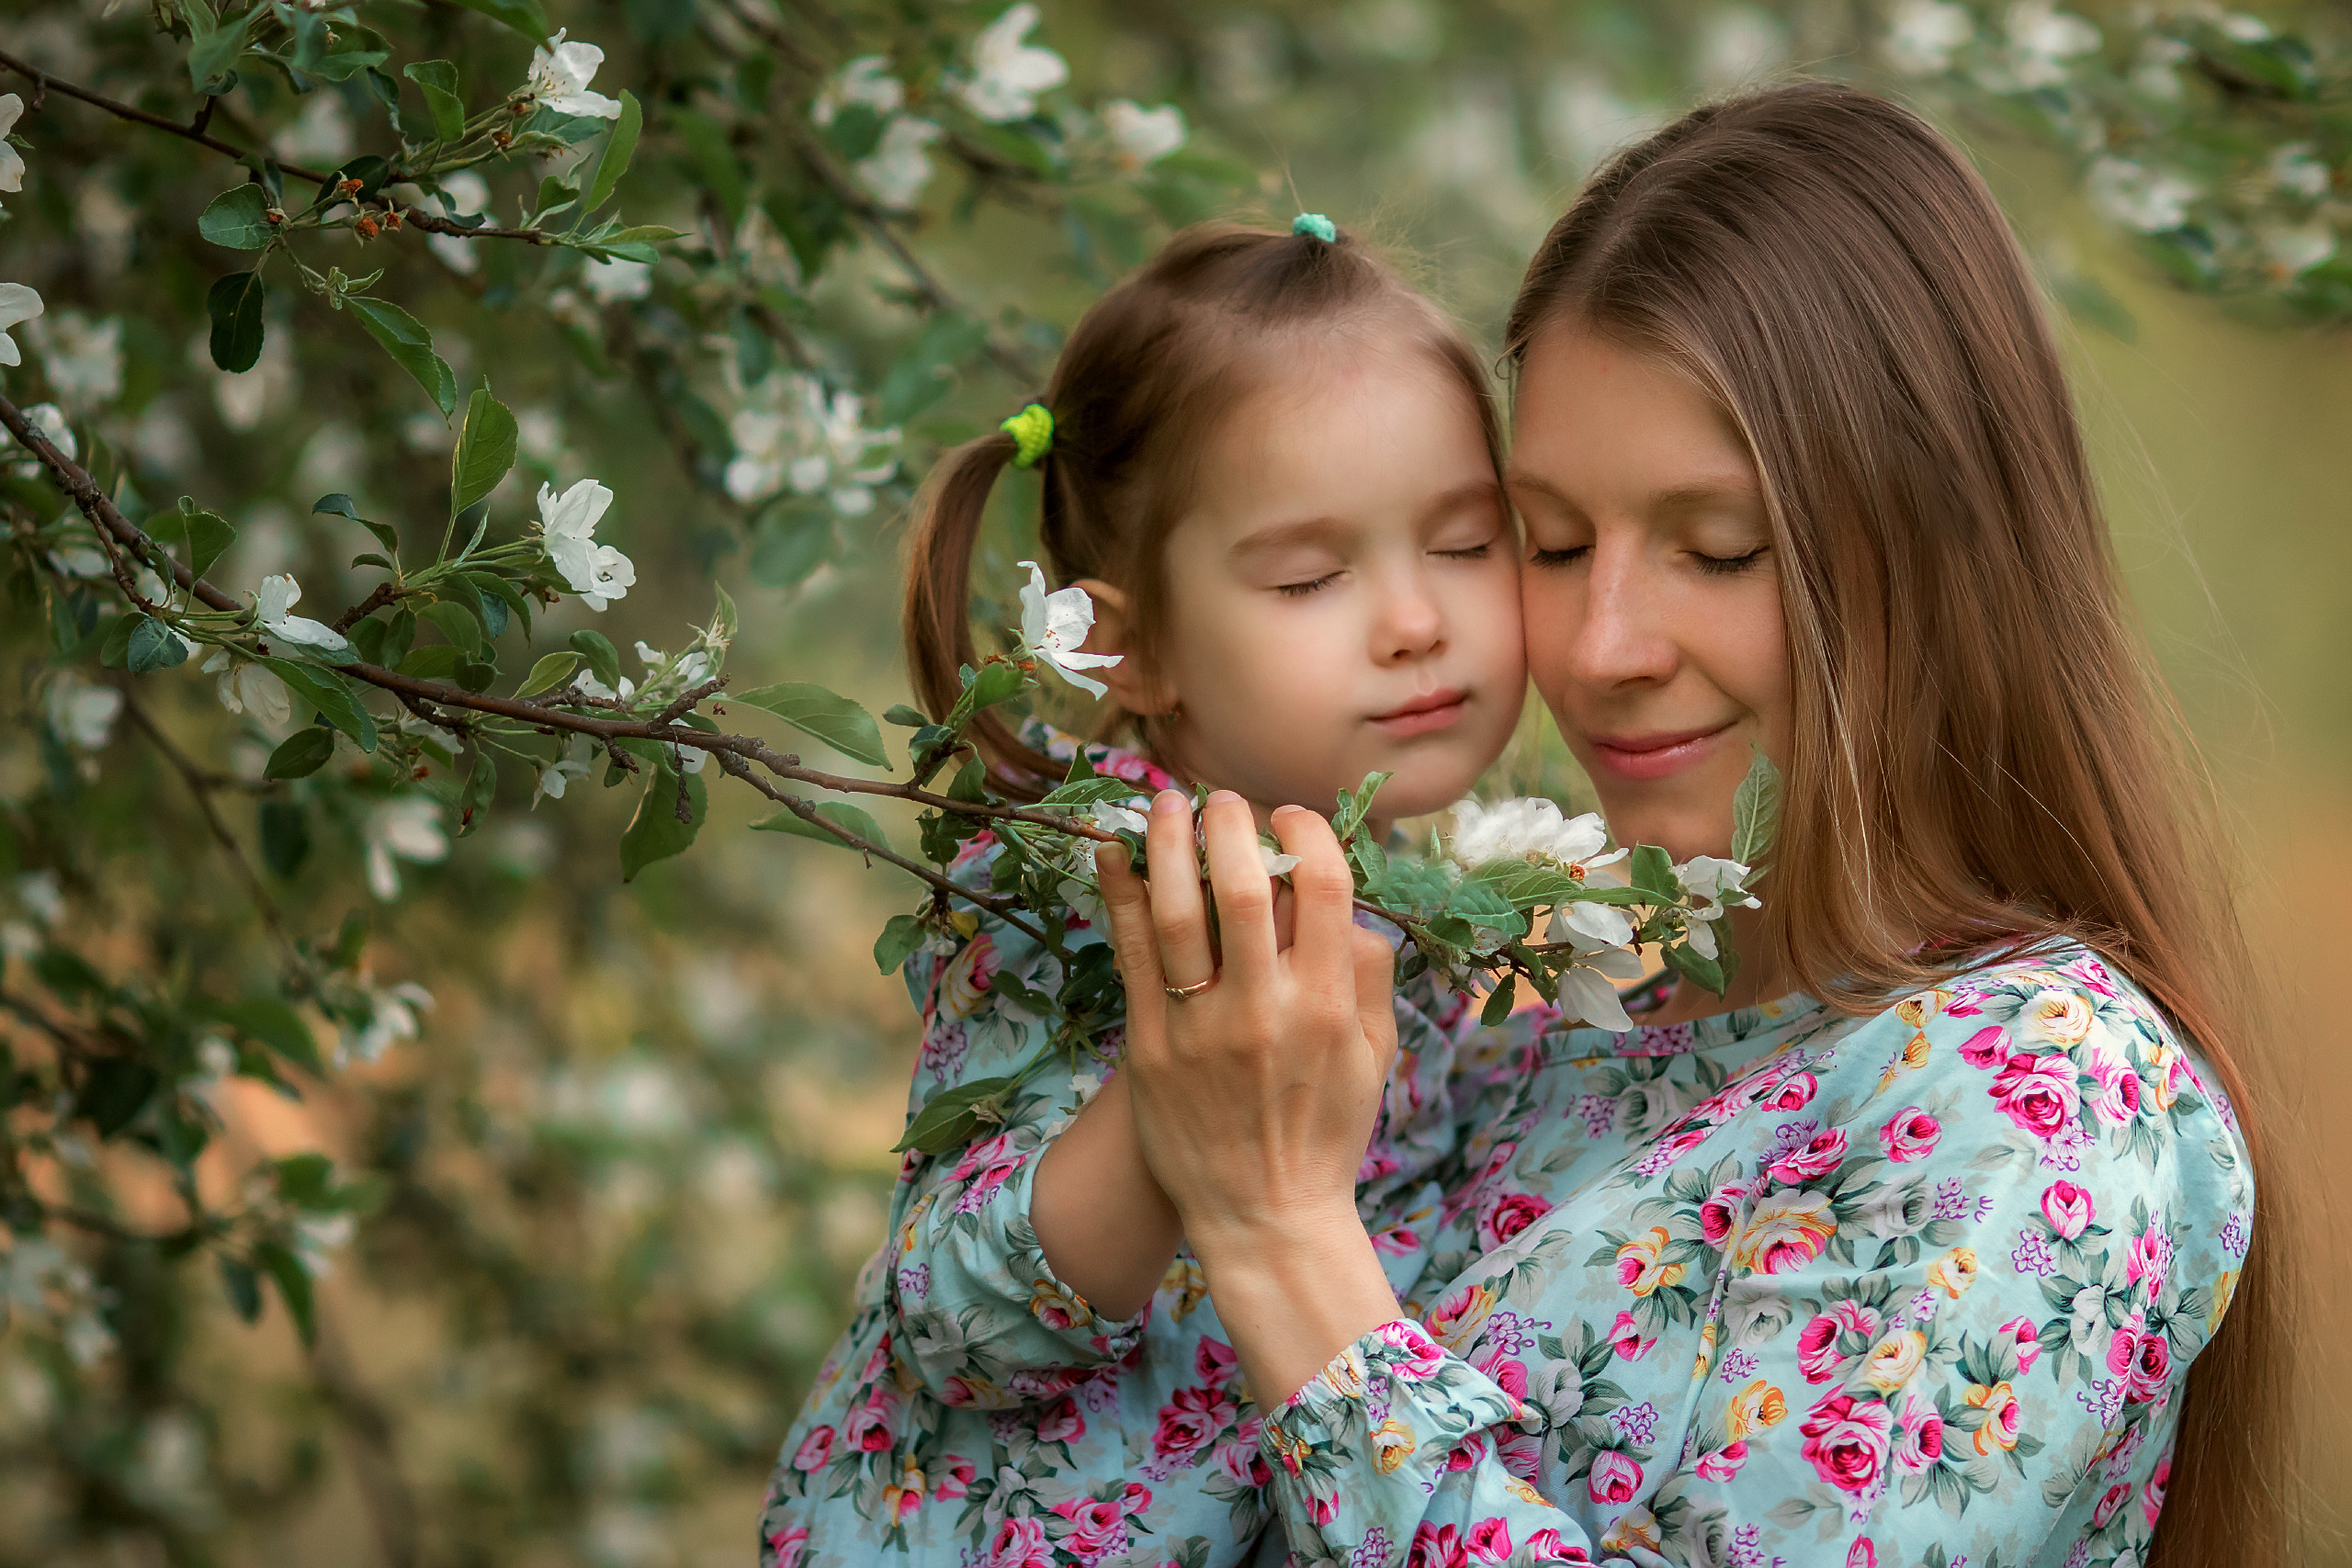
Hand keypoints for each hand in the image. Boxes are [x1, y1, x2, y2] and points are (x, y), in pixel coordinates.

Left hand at [1094, 789, 1403, 1401]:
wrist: (1264, 1219)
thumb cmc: (1324, 1132)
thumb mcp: (1376, 1057)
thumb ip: (1371, 974)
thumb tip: (1349, 902)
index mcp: (1330, 1005)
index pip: (1326, 888)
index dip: (1305, 834)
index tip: (1288, 818)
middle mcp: (1266, 1010)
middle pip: (1248, 887)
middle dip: (1232, 823)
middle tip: (1221, 799)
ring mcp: (1201, 1029)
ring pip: (1180, 911)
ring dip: (1169, 842)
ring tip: (1165, 803)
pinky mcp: (1148, 1048)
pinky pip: (1130, 954)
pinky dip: (1119, 894)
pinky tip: (1111, 853)